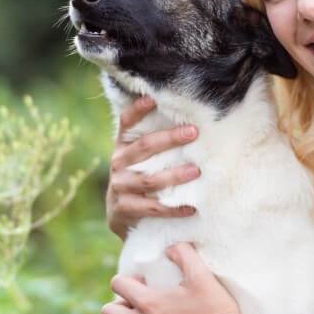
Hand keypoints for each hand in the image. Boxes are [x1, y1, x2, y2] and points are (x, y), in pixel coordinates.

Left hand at [102, 243, 241, 313]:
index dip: (128, 279)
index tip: (144, 282)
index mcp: (149, 302)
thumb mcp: (201, 275)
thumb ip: (184, 254)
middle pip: (108, 313)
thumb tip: (171, 247)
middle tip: (138, 302)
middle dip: (119, 303)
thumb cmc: (216, 309)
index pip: (117, 284)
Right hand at [107, 96, 200, 238]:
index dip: (137, 110)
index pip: (126, 122)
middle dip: (170, 138)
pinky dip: (173, 208)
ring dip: (174, 175)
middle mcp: (118, 163)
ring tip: (196, 171)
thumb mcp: (141, 157)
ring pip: (149, 179)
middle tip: (194, 132)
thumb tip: (191, 121)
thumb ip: (156, 142)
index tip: (152, 99)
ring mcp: (119, 187)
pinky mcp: (124, 209)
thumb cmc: (139, 176)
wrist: (120, 214)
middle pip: (144, 147)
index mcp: (123, 146)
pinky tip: (192, 207)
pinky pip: (152, 208)